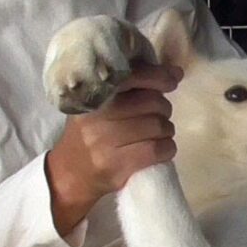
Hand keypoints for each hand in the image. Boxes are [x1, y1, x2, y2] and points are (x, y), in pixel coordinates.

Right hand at [46, 62, 182, 234]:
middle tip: (158, 115)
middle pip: (152, 102)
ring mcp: (105, 142)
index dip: (158, 76)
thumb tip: (175, 72)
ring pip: (158, 126)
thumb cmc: (90, 133)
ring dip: (166, 130)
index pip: (132, 76)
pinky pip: (157, 150)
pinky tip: (161, 149)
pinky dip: (167, 148)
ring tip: (158, 134)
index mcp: (92, 95)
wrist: (71, 174)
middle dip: (163, 108)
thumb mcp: (100, 104)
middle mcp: (97, 116)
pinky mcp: (116, 165)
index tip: (171, 81)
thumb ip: (132, 86)